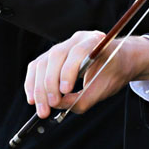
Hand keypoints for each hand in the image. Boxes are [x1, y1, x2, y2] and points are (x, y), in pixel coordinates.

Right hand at [23, 30, 148, 117]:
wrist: (116, 62)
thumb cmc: (112, 74)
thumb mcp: (104, 89)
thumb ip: (83, 99)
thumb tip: (58, 105)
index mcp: (95, 41)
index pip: (78, 51)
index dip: (69, 70)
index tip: (65, 91)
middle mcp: (76, 39)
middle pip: (56, 56)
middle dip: (50, 83)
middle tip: (51, 105)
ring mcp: (62, 45)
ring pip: (43, 62)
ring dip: (38, 88)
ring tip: (42, 109)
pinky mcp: (51, 55)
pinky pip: (36, 67)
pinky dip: (32, 83)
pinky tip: (33, 99)